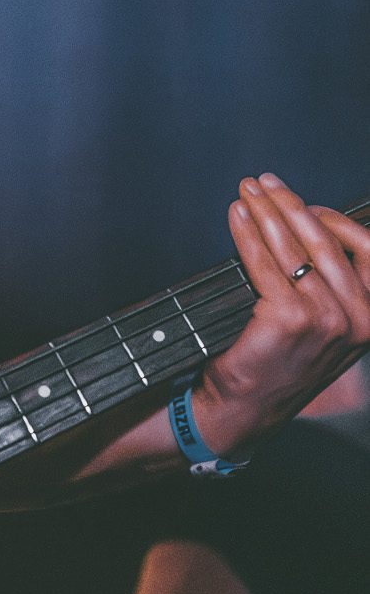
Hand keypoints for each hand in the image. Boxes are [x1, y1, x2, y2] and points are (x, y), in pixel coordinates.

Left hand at [193, 174, 369, 452]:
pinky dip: (246, 233)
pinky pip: (264, 262)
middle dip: (290, 203)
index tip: (302, 201)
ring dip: (265, 211)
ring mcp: (326, 319)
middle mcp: (358, 319)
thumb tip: (309, 226)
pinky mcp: (290, 318)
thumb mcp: (326, 329)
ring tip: (247, 192)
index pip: (368, 249)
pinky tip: (237, 216)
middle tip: (264, 182)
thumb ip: (333, 286)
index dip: (333, 217)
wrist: (246, 411)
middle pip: (325, 240)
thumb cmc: (279, 366)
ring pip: (293, 247)